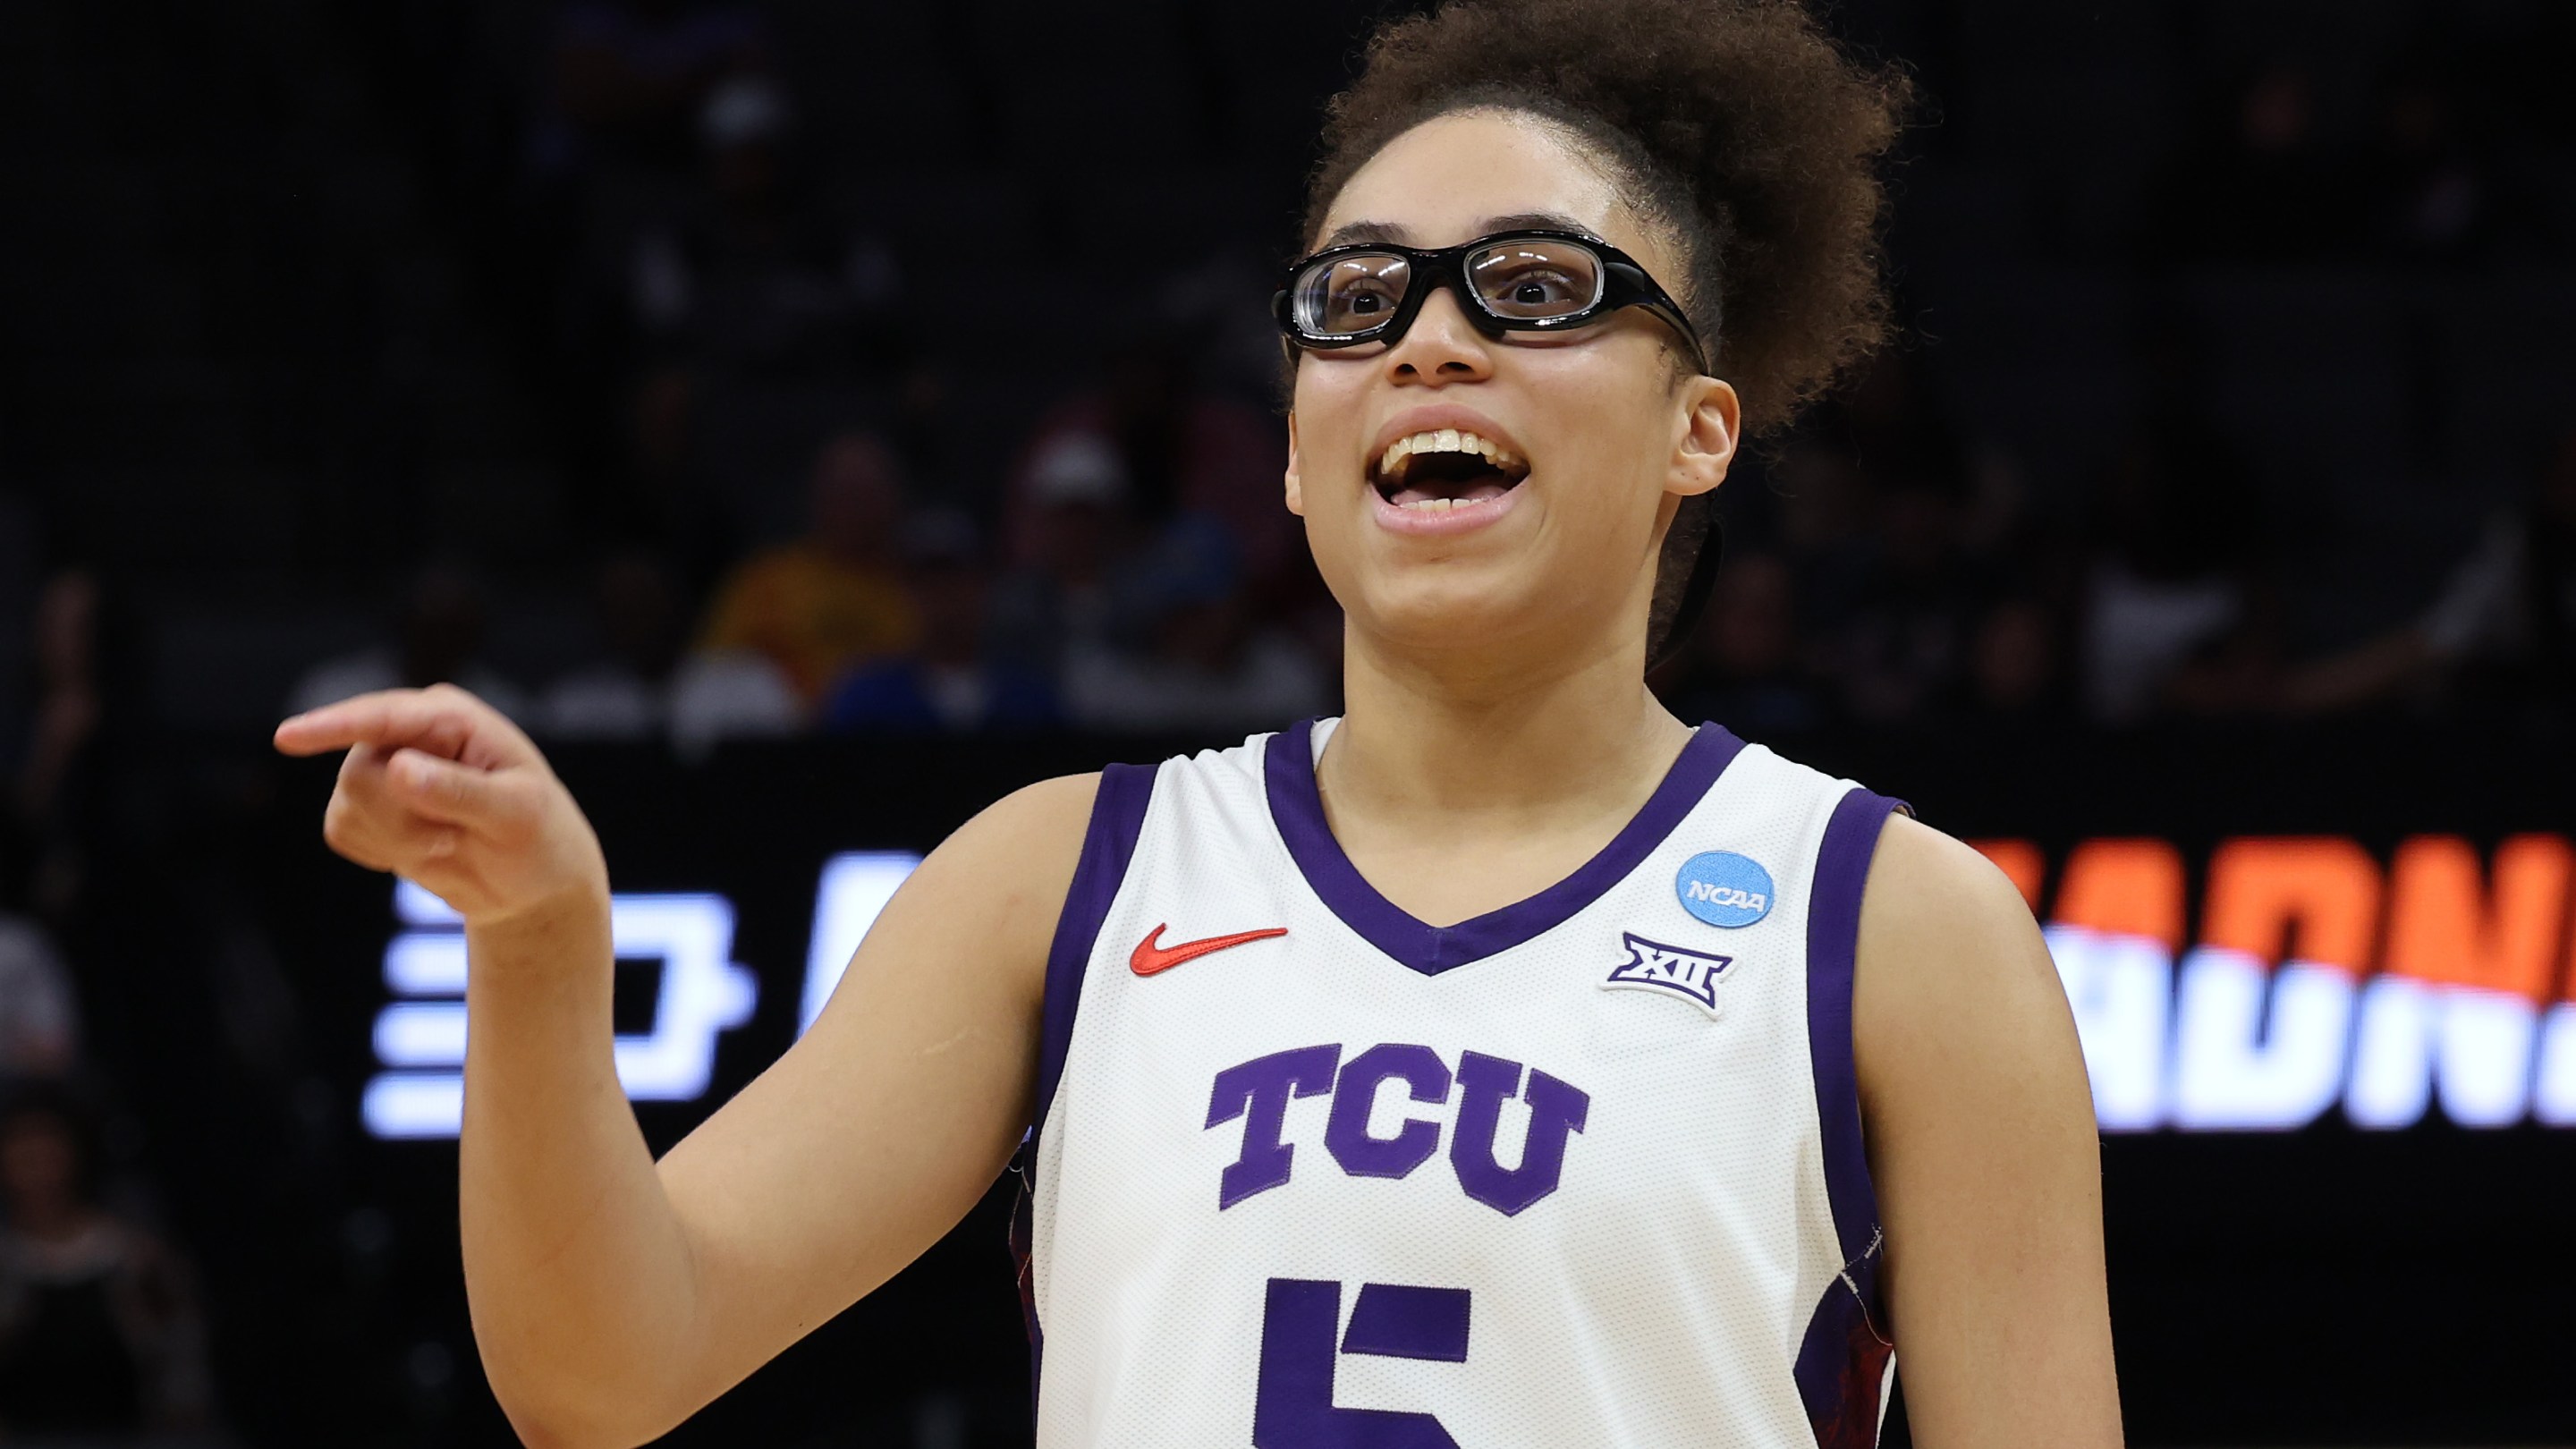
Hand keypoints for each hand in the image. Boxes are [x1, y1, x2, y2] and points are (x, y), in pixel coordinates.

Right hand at [275, 684, 608, 927]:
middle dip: (401, 821)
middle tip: (453, 837)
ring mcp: (382, 766)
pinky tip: (422, 850)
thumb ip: (459, 790)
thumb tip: (397, 767)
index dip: (333, 726)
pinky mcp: (367, 806)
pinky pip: (341, 829)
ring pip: (347, 805)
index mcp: (450, 717)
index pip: (383, 718)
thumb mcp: (516, 813)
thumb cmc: (538, 836)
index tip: (286, 737)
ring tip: (448, 841)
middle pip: (359, 773)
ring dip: (395, 840)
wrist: (531, 882)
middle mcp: (408, 733)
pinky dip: (379, 851)